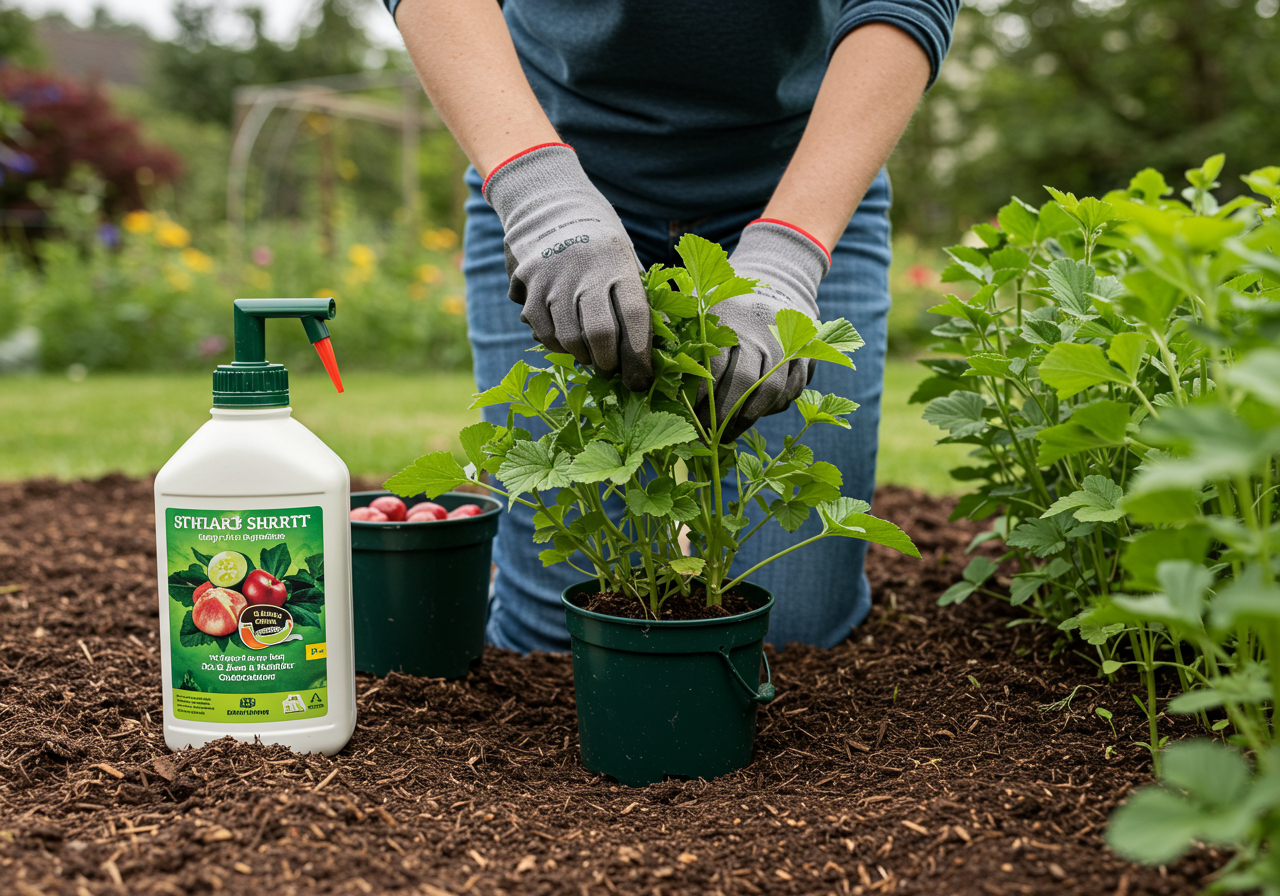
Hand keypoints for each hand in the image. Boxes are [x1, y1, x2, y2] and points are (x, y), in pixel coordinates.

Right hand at [483, 143, 652, 390]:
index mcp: (619, 264)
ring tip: (593, 356)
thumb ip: (636, 298)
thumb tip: (653, 352)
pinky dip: (558, 346)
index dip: (639, 357)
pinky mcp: (529, 286)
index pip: (635, 319)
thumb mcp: (625, 259)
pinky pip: (545, 333)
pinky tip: (568, 340)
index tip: (642, 379)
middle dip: (610, 364)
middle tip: (614, 371)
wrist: (551, 204)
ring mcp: (555, 279)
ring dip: (584, 357)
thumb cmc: (600, 243)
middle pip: (601, 335)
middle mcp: (587, 271)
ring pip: (570, 339)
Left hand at [701, 219, 829, 439]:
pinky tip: (751, 417)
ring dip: (748, 419)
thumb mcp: (703, 303)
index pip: (714, 366)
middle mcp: (763, 332)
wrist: (779, 277)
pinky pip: (791, 391)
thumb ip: (681, 330)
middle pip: (745, 384)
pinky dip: (772, 409)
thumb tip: (654, 364)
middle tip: (706, 435)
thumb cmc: (728, 299)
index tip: (688, 417)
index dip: (701, 398)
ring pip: (772, 392)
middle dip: (723, 415)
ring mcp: (789, 345)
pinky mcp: (808, 356)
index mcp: (731, 317)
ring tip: (727, 434)